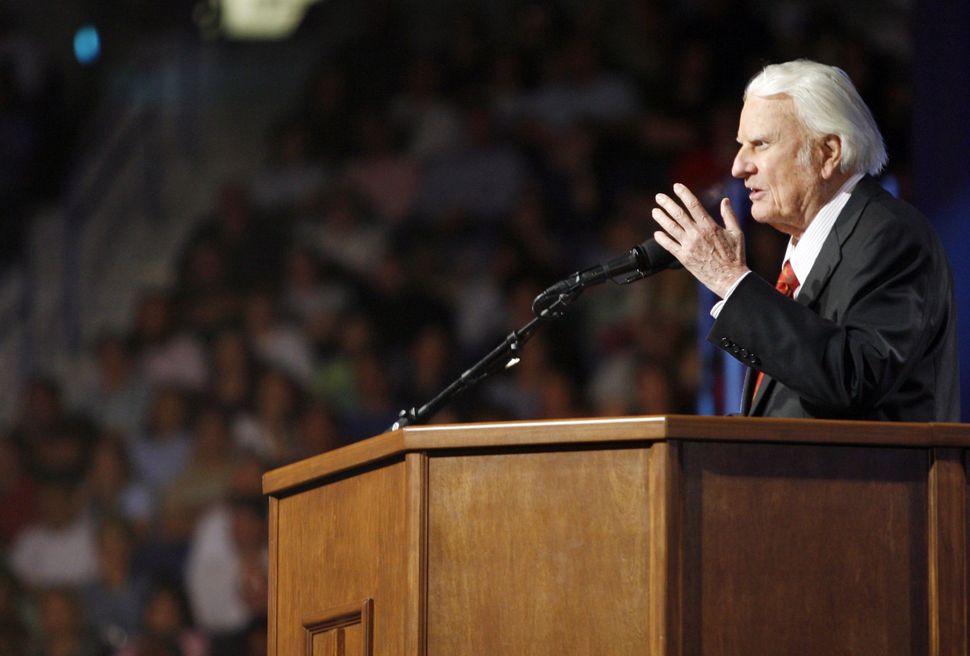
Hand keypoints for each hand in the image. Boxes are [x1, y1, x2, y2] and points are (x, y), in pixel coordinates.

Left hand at [652, 183, 748, 297]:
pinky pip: (669, 246)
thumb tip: (725, 200)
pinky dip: (662, 239)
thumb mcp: (736, 233)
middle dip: (667, 204)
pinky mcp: (684, 258)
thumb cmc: (735, 256)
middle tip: (659, 197)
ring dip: (661, 218)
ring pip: (671, 228)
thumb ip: (729, 215)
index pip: (693, 204)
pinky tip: (657, 233)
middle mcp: (697, 234)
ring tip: (654, 211)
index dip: (684, 194)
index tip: (676, 187)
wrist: (730, 278)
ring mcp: (689, 246)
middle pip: (678, 214)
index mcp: (709, 226)